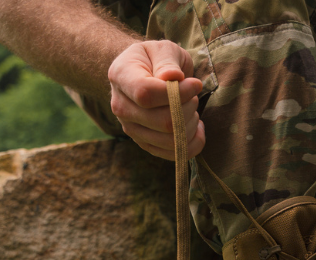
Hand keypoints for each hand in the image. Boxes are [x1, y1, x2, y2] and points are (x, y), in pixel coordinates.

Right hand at [108, 40, 205, 159]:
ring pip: (171, 140)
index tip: (195, 84)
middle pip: (163, 121)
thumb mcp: (163, 49)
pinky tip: (195, 126)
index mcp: (121, 77)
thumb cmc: (156, 59)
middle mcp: (120, 106)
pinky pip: (175, 154)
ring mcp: (131, 129)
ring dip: (191, 124)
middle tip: (192, 95)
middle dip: (188, 108)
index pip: (146, 94)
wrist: (143, 73)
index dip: (177, 93)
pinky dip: (193, 143)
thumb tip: (173, 78)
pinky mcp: (145, 143)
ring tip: (191, 107)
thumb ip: (168, 61)